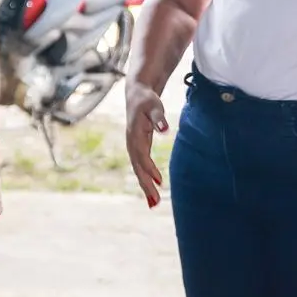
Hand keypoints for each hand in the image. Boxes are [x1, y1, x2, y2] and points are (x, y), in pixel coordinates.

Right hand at [125, 80, 168, 207]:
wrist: (136, 93)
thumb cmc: (146, 99)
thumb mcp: (153, 106)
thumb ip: (159, 118)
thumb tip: (165, 130)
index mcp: (134, 134)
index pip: (141, 155)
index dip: (149, 168)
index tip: (159, 181)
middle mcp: (131, 143)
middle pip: (137, 167)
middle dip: (145, 185)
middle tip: (155, 202)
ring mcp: (134, 146)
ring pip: (138, 169)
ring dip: (145, 185)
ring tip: (154, 202)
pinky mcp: (138, 147)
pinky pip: (141, 165)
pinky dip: (146, 178)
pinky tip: (154, 186)